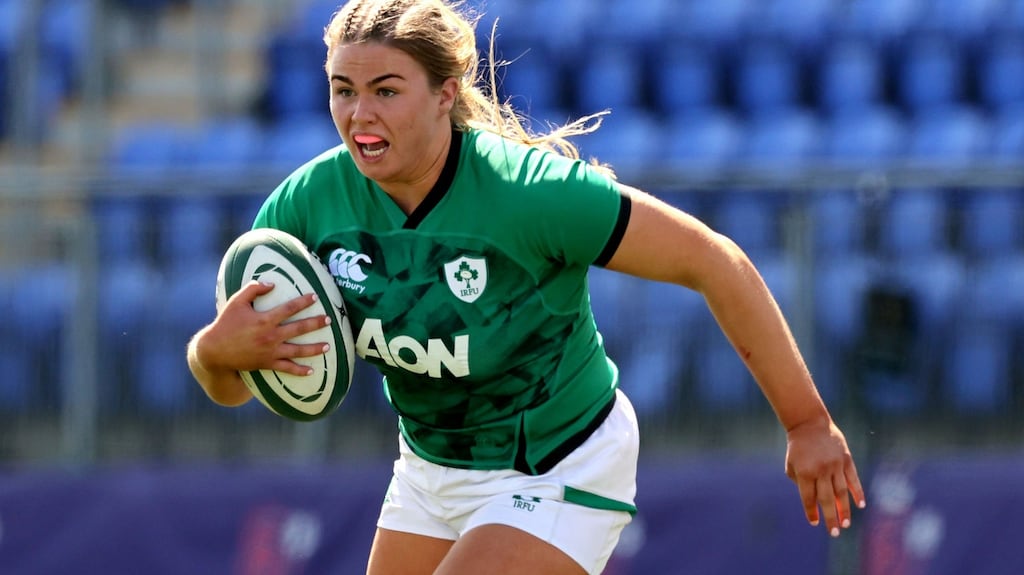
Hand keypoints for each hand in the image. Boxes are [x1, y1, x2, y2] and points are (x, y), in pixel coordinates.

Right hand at [200, 280, 331, 375]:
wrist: (215, 351)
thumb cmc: (225, 324)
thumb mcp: (236, 302)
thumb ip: (253, 289)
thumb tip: (271, 283)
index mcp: (264, 319)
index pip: (289, 308)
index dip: (304, 302)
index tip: (316, 297)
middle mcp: (271, 336)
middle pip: (299, 329)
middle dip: (316, 323)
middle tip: (329, 320)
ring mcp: (270, 351)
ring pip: (298, 351)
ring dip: (314, 349)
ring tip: (328, 346)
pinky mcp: (267, 364)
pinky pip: (287, 368)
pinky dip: (299, 370)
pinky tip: (311, 370)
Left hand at [784, 418, 865, 537]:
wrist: (809, 423)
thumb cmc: (798, 447)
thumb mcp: (792, 464)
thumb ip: (800, 482)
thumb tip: (815, 501)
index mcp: (804, 472)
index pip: (809, 498)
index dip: (811, 511)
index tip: (815, 522)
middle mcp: (821, 470)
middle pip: (826, 499)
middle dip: (830, 518)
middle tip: (834, 533)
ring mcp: (835, 465)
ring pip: (842, 492)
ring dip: (844, 510)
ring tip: (845, 524)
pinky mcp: (846, 459)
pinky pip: (853, 479)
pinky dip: (858, 492)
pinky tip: (860, 505)